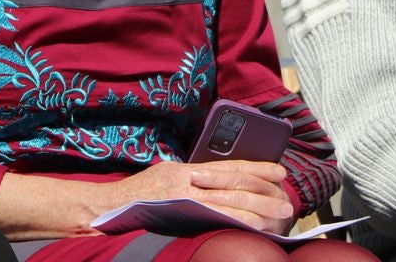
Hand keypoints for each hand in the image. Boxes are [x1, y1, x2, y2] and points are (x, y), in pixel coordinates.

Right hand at [110, 160, 293, 233]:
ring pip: (229, 205)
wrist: (109, 209)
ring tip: (279, 216)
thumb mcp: (165, 177)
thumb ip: (191, 178)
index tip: (277, 170)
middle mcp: (185, 182)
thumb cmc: (138, 195)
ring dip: (259, 211)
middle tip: (287, 201)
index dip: (255, 167)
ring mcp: (183, 201)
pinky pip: (216, 221)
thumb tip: (222, 182)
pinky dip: (239, 224)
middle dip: (264, 192)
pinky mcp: (180, 218)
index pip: (226, 166)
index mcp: (183, 169)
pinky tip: (256, 229)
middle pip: (233, 186)